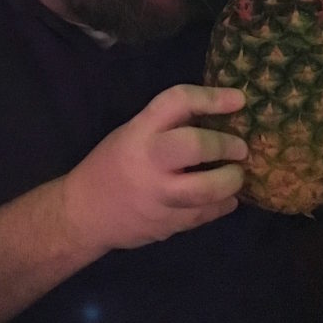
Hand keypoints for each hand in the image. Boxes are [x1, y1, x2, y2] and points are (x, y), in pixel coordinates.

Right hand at [60, 85, 247, 253]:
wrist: (83, 214)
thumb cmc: (109, 167)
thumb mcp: (130, 135)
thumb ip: (165, 126)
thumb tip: (212, 115)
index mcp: (138, 132)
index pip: (177, 101)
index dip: (211, 97)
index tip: (238, 100)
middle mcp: (149, 161)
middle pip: (196, 146)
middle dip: (225, 145)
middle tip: (240, 148)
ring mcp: (158, 196)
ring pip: (206, 189)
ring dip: (231, 181)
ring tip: (236, 176)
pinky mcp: (166, 225)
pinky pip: (204, 215)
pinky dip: (221, 205)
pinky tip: (225, 199)